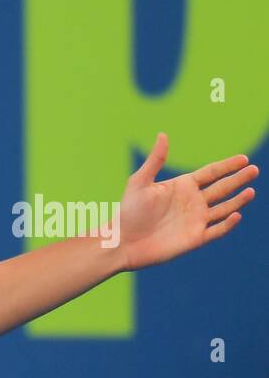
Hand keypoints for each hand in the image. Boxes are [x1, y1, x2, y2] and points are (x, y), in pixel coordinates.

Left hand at [116, 133, 257, 271]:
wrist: (122, 242)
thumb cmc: (128, 212)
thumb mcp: (140, 183)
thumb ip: (155, 160)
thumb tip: (162, 135)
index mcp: (182, 186)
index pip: (211, 173)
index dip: (227, 166)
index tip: (243, 159)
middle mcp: (192, 202)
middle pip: (222, 188)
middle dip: (238, 179)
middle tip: (254, 170)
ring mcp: (195, 220)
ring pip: (223, 208)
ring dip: (237, 200)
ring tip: (251, 191)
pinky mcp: (195, 238)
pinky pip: (216, 230)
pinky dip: (227, 224)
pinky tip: (236, 215)